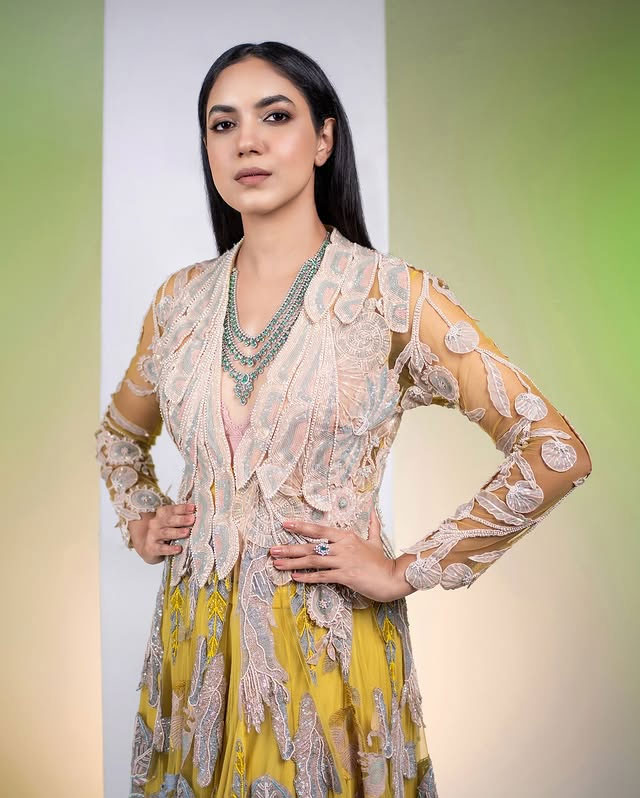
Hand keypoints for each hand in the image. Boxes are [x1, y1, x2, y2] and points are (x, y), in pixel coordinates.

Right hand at [129, 503, 195, 564]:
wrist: (148, 547)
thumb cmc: (164, 532)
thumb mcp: (171, 523)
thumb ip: (181, 517)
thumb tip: (196, 514)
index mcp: (161, 514)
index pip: (171, 509)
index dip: (182, 508)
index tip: (193, 508)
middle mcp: (155, 523)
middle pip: (169, 520)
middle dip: (181, 519)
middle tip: (192, 519)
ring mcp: (152, 536)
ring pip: (165, 533)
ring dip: (177, 532)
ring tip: (187, 532)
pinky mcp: (152, 548)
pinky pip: (161, 549)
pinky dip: (170, 549)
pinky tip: (178, 549)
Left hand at [269, 503, 415, 602]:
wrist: (393, 577)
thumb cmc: (381, 561)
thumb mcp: (375, 540)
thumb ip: (372, 525)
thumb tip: (373, 509)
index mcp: (346, 536)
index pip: (319, 529)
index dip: (301, 526)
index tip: (285, 524)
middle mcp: (342, 547)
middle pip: (311, 546)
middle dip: (289, 548)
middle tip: (272, 550)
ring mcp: (343, 561)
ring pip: (313, 561)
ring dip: (293, 563)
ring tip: (277, 564)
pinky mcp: (345, 576)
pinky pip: (322, 576)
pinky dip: (308, 577)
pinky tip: (295, 578)